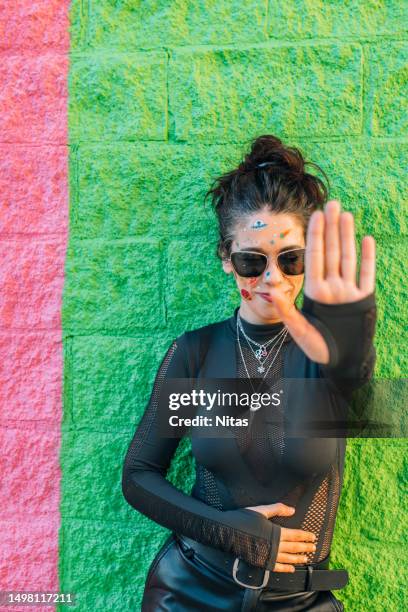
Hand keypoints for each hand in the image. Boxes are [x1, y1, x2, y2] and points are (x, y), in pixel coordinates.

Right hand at [244, 502, 315, 572]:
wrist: (228, 532)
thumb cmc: (244, 519)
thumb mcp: (261, 510)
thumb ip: (277, 509)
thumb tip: (292, 510)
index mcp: (276, 532)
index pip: (295, 535)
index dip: (305, 536)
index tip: (313, 537)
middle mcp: (275, 545)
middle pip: (294, 547)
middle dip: (305, 547)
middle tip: (313, 548)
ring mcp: (269, 555)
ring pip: (288, 559)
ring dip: (298, 558)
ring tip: (306, 559)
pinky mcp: (262, 562)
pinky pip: (277, 567)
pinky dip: (285, 569)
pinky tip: (291, 569)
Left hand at [267, 200, 375, 362]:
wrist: (342, 363)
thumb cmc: (318, 350)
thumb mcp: (299, 332)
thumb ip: (287, 312)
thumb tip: (272, 293)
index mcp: (315, 292)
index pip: (314, 257)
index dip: (316, 236)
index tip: (315, 215)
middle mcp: (332, 288)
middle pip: (331, 252)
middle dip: (331, 228)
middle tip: (332, 203)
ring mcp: (348, 292)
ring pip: (348, 257)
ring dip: (348, 236)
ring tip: (346, 214)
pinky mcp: (364, 299)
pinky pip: (367, 274)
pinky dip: (367, 258)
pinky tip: (366, 239)